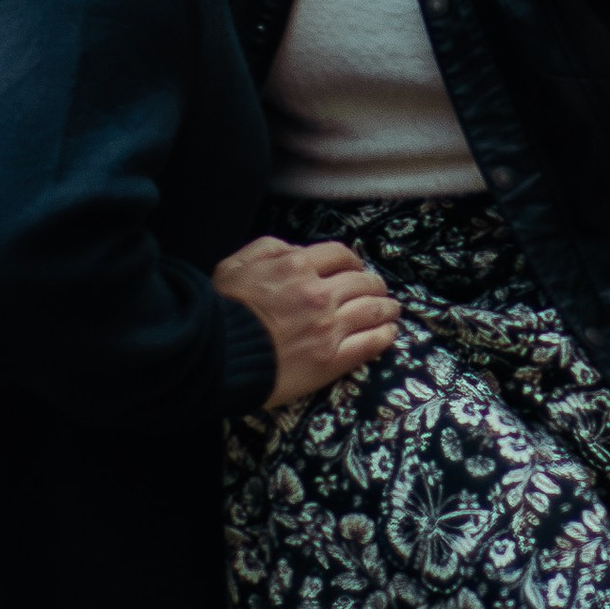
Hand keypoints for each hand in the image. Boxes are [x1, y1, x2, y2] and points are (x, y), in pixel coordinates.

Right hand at [215, 235, 400, 408]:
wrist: (216, 356)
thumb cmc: (221, 310)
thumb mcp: (234, 265)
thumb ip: (267, 249)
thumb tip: (294, 250)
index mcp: (296, 266)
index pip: (340, 255)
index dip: (352, 260)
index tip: (355, 267)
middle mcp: (318, 294)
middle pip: (362, 281)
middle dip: (374, 283)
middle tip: (377, 289)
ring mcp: (328, 327)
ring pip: (372, 310)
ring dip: (387, 307)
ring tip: (392, 309)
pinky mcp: (331, 359)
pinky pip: (370, 343)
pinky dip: (385, 335)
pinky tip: (390, 332)